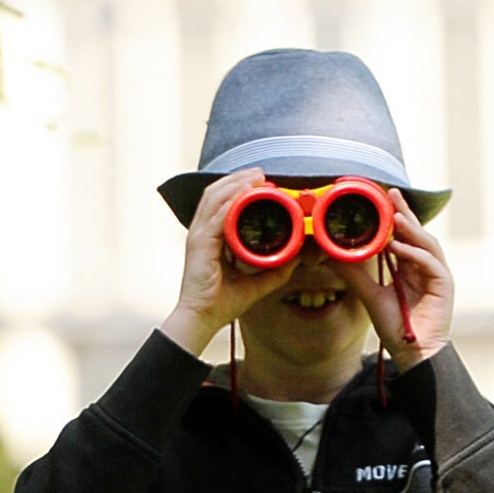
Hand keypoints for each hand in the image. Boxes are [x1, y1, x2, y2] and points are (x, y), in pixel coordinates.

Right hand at [159, 169, 300, 354]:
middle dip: (238, 179)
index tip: (262, 183)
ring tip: (255, 177)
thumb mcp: (255, 283)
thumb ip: (274, 270)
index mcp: (210, 237)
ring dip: (235, 184)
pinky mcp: (199, 244)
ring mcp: (198, 236)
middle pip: (216, 193)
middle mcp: (202, 232)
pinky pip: (215, 216)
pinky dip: (229, 202)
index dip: (239, 189)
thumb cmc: (220, 303)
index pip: (221, 203)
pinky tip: (244, 193)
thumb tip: (295, 257)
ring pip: (214, 198)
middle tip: (261, 173)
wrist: (202, 319)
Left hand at [336, 191, 452, 367]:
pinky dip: (414, 253)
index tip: (380, 200)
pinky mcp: (444, 285)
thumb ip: (355, 274)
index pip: (403, 236)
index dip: (393, 217)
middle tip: (390, 194)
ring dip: (411, 229)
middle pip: (417, 233)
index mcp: (410, 267)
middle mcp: (425, 267)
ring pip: (426, 243)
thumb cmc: (397, 327)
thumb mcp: (369, 295)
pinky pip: (430, 263)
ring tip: (394, 216)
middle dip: (404, 213)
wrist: (413, 353)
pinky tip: (398, 247)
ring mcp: (437, 275)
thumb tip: (333, 255)